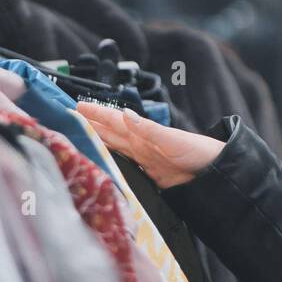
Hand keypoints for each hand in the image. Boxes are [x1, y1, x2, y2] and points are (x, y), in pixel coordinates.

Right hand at [77, 101, 224, 188]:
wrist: (214, 172)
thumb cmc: (197, 151)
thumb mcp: (171, 140)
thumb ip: (148, 129)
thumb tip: (125, 114)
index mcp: (142, 133)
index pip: (114, 121)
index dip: (95, 114)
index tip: (76, 107)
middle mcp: (140, 144)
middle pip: (109, 133)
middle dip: (89, 125)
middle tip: (67, 119)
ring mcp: (143, 158)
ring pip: (113, 148)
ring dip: (96, 141)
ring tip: (76, 136)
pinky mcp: (147, 174)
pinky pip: (123, 166)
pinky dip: (110, 162)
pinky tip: (100, 163)